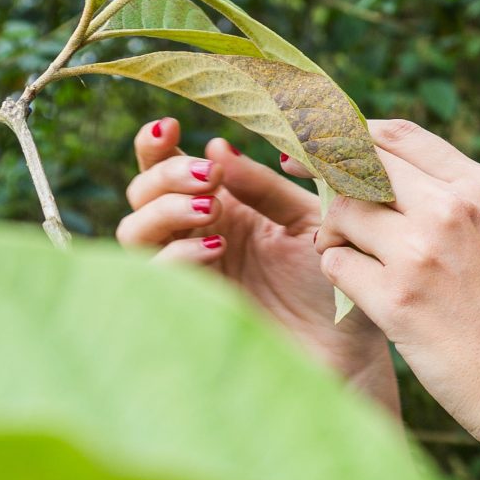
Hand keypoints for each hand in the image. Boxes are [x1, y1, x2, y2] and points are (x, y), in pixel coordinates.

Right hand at [117, 117, 390, 386]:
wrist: (345, 353)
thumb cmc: (332, 286)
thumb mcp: (307, 222)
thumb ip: (264, 187)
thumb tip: (216, 146)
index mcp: (223, 205)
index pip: (168, 165)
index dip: (156, 144)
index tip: (172, 126)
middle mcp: (194, 235)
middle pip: (140, 191)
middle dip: (166, 175)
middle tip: (209, 176)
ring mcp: (186, 271)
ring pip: (134, 229)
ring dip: (165, 210)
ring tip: (211, 210)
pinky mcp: (185, 306)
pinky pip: (153, 273)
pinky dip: (178, 253)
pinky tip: (216, 247)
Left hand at [305, 118, 479, 468]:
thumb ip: (456, 205)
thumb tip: (380, 177)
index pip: (399, 136)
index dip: (350, 136)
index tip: (322, 145)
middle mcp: (454, 209)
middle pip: (360, 165)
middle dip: (322, 173)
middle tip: (303, 187)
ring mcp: (424, 252)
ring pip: (341, 213)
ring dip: (332, 235)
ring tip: (349, 259)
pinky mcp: (398, 300)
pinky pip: (336, 266)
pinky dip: (339, 276)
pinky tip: (363, 295)